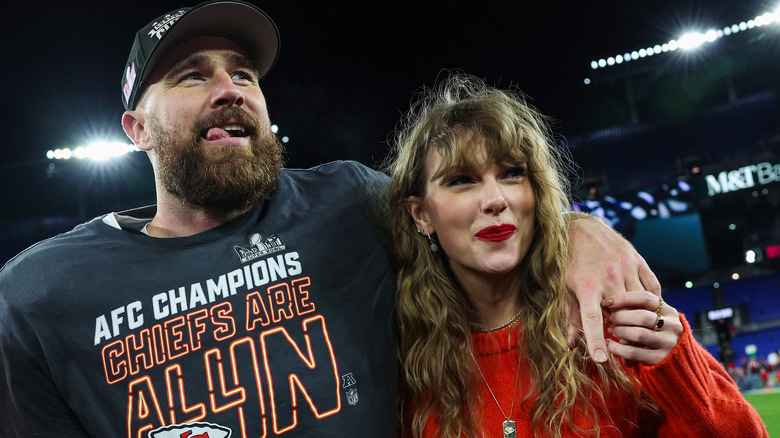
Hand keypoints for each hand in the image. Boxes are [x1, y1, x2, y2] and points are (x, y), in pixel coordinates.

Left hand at [565, 213, 660, 362]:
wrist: (581, 228)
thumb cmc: (570, 261)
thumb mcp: (565, 288)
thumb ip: (571, 316)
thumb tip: (572, 345)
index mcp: (586, 286)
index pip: (592, 320)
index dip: (596, 341)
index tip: (601, 360)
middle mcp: (608, 277)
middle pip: (621, 314)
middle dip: (621, 329)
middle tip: (618, 335)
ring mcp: (626, 268)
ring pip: (640, 302)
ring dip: (637, 316)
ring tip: (631, 322)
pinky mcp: (638, 261)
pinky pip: (652, 288)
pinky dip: (650, 301)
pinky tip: (644, 307)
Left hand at [601, 291, 682, 365]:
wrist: (671, 357)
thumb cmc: (651, 330)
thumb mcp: (651, 316)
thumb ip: (637, 308)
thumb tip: (609, 302)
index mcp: (669, 311)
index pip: (646, 298)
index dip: (623, 299)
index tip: (606, 302)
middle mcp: (672, 326)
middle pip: (643, 316)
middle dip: (620, 317)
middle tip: (609, 319)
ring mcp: (668, 343)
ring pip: (639, 334)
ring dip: (620, 331)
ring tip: (610, 330)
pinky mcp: (660, 358)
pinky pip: (634, 352)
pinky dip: (617, 348)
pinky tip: (609, 344)